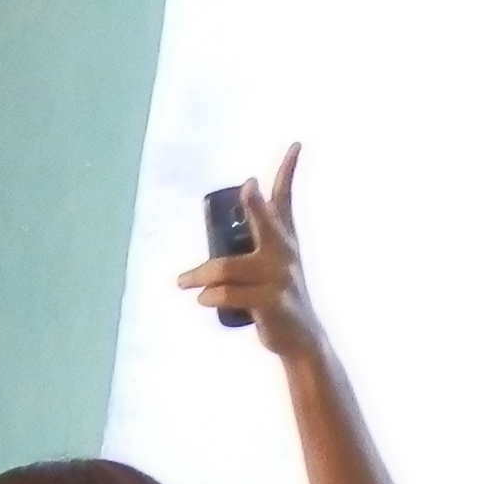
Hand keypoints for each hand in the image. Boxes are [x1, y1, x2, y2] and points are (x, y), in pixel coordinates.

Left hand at [177, 144, 320, 357]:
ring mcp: (278, 278)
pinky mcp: (270, 302)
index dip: (287, 171)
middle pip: (267, 223)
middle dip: (256, 205)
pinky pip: (229, 294)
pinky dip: (210, 296)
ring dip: (199, 274)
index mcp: (284, 240)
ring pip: (227, 267)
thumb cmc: (280, 298)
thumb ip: (258, 243)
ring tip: (182, 282)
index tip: (295, 145)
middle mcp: (284, 253)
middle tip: (248, 188)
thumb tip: (228, 230)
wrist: (301, 338)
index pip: (285, 200)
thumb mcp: (274, 265)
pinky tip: (201, 299)